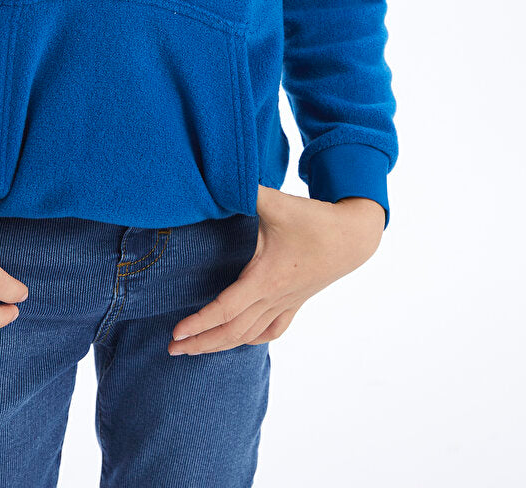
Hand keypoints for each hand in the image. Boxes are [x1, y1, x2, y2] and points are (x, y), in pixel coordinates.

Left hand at [167, 186, 383, 355]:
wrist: (353, 236)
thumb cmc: (314, 220)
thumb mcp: (277, 202)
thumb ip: (245, 190)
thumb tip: (219, 176)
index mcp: (265, 278)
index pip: (226, 308)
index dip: (199, 323)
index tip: (176, 333)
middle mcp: (274, 297)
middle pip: (233, 331)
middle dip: (201, 342)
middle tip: (172, 348)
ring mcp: (286, 303)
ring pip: (250, 335)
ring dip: (222, 344)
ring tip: (196, 349)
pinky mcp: (296, 301)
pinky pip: (272, 330)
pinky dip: (252, 339)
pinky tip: (240, 340)